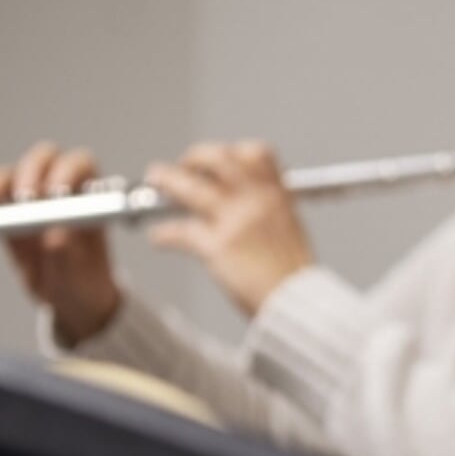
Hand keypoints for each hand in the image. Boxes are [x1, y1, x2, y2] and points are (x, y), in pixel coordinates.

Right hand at [0, 142, 121, 346]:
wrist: (67, 303)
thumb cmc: (83, 283)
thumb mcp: (80, 275)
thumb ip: (69, 256)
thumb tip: (55, 236)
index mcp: (88, 198)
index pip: (79, 164)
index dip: (66, 172)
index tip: (56, 195)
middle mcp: (57, 192)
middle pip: (41, 160)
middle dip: (30, 173)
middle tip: (26, 199)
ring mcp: (27, 203)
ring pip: (9, 176)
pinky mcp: (3, 218)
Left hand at [144, 139, 313, 316]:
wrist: (298, 303)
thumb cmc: (293, 274)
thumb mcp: (290, 230)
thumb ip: (267, 211)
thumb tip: (245, 205)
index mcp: (277, 195)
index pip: (255, 153)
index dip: (232, 151)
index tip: (217, 161)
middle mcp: (256, 201)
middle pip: (217, 159)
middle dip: (195, 158)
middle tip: (184, 167)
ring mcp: (236, 222)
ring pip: (191, 187)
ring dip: (168, 180)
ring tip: (156, 178)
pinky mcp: (218, 247)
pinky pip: (182, 232)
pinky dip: (165, 234)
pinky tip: (158, 237)